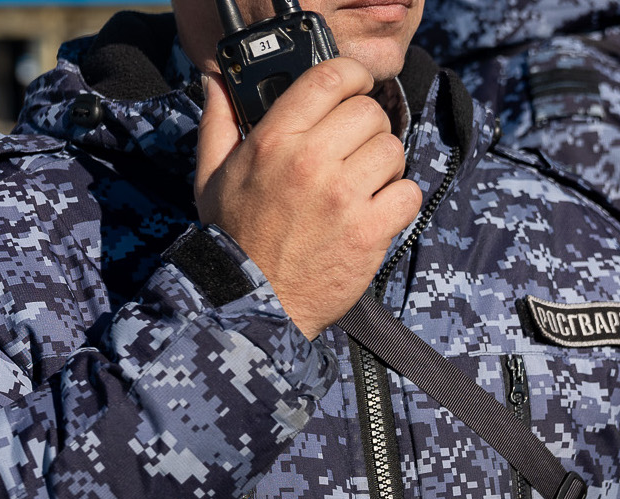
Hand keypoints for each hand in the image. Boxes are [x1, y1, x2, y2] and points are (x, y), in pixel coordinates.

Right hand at [195, 58, 421, 339]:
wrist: (253, 303)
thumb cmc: (233, 239)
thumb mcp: (211, 178)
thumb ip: (217, 124)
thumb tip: (218, 84)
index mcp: (273, 141)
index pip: (330, 77)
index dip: (353, 74)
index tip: (358, 84)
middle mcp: (310, 162)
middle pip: (369, 112)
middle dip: (367, 129)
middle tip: (355, 151)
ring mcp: (343, 197)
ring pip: (393, 149)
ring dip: (384, 166)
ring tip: (364, 185)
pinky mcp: (368, 232)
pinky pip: (408, 193)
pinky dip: (399, 202)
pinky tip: (376, 212)